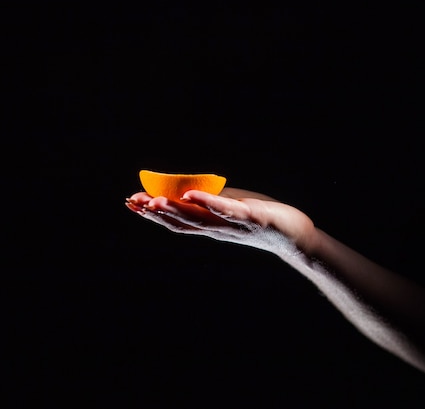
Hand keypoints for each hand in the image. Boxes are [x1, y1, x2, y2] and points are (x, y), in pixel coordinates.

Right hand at [125, 188, 316, 257]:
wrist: (294, 235)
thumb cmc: (261, 217)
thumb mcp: (230, 206)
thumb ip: (209, 200)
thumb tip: (187, 188)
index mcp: (210, 226)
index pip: (175, 220)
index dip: (151, 213)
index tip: (130, 202)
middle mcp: (217, 229)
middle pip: (181, 222)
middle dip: (155, 213)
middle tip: (132, 202)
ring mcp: (232, 225)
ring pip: (199, 219)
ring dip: (174, 210)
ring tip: (153, 201)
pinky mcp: (250, 217)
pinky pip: (226, 210)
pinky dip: (208, 202)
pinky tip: (191, 194)